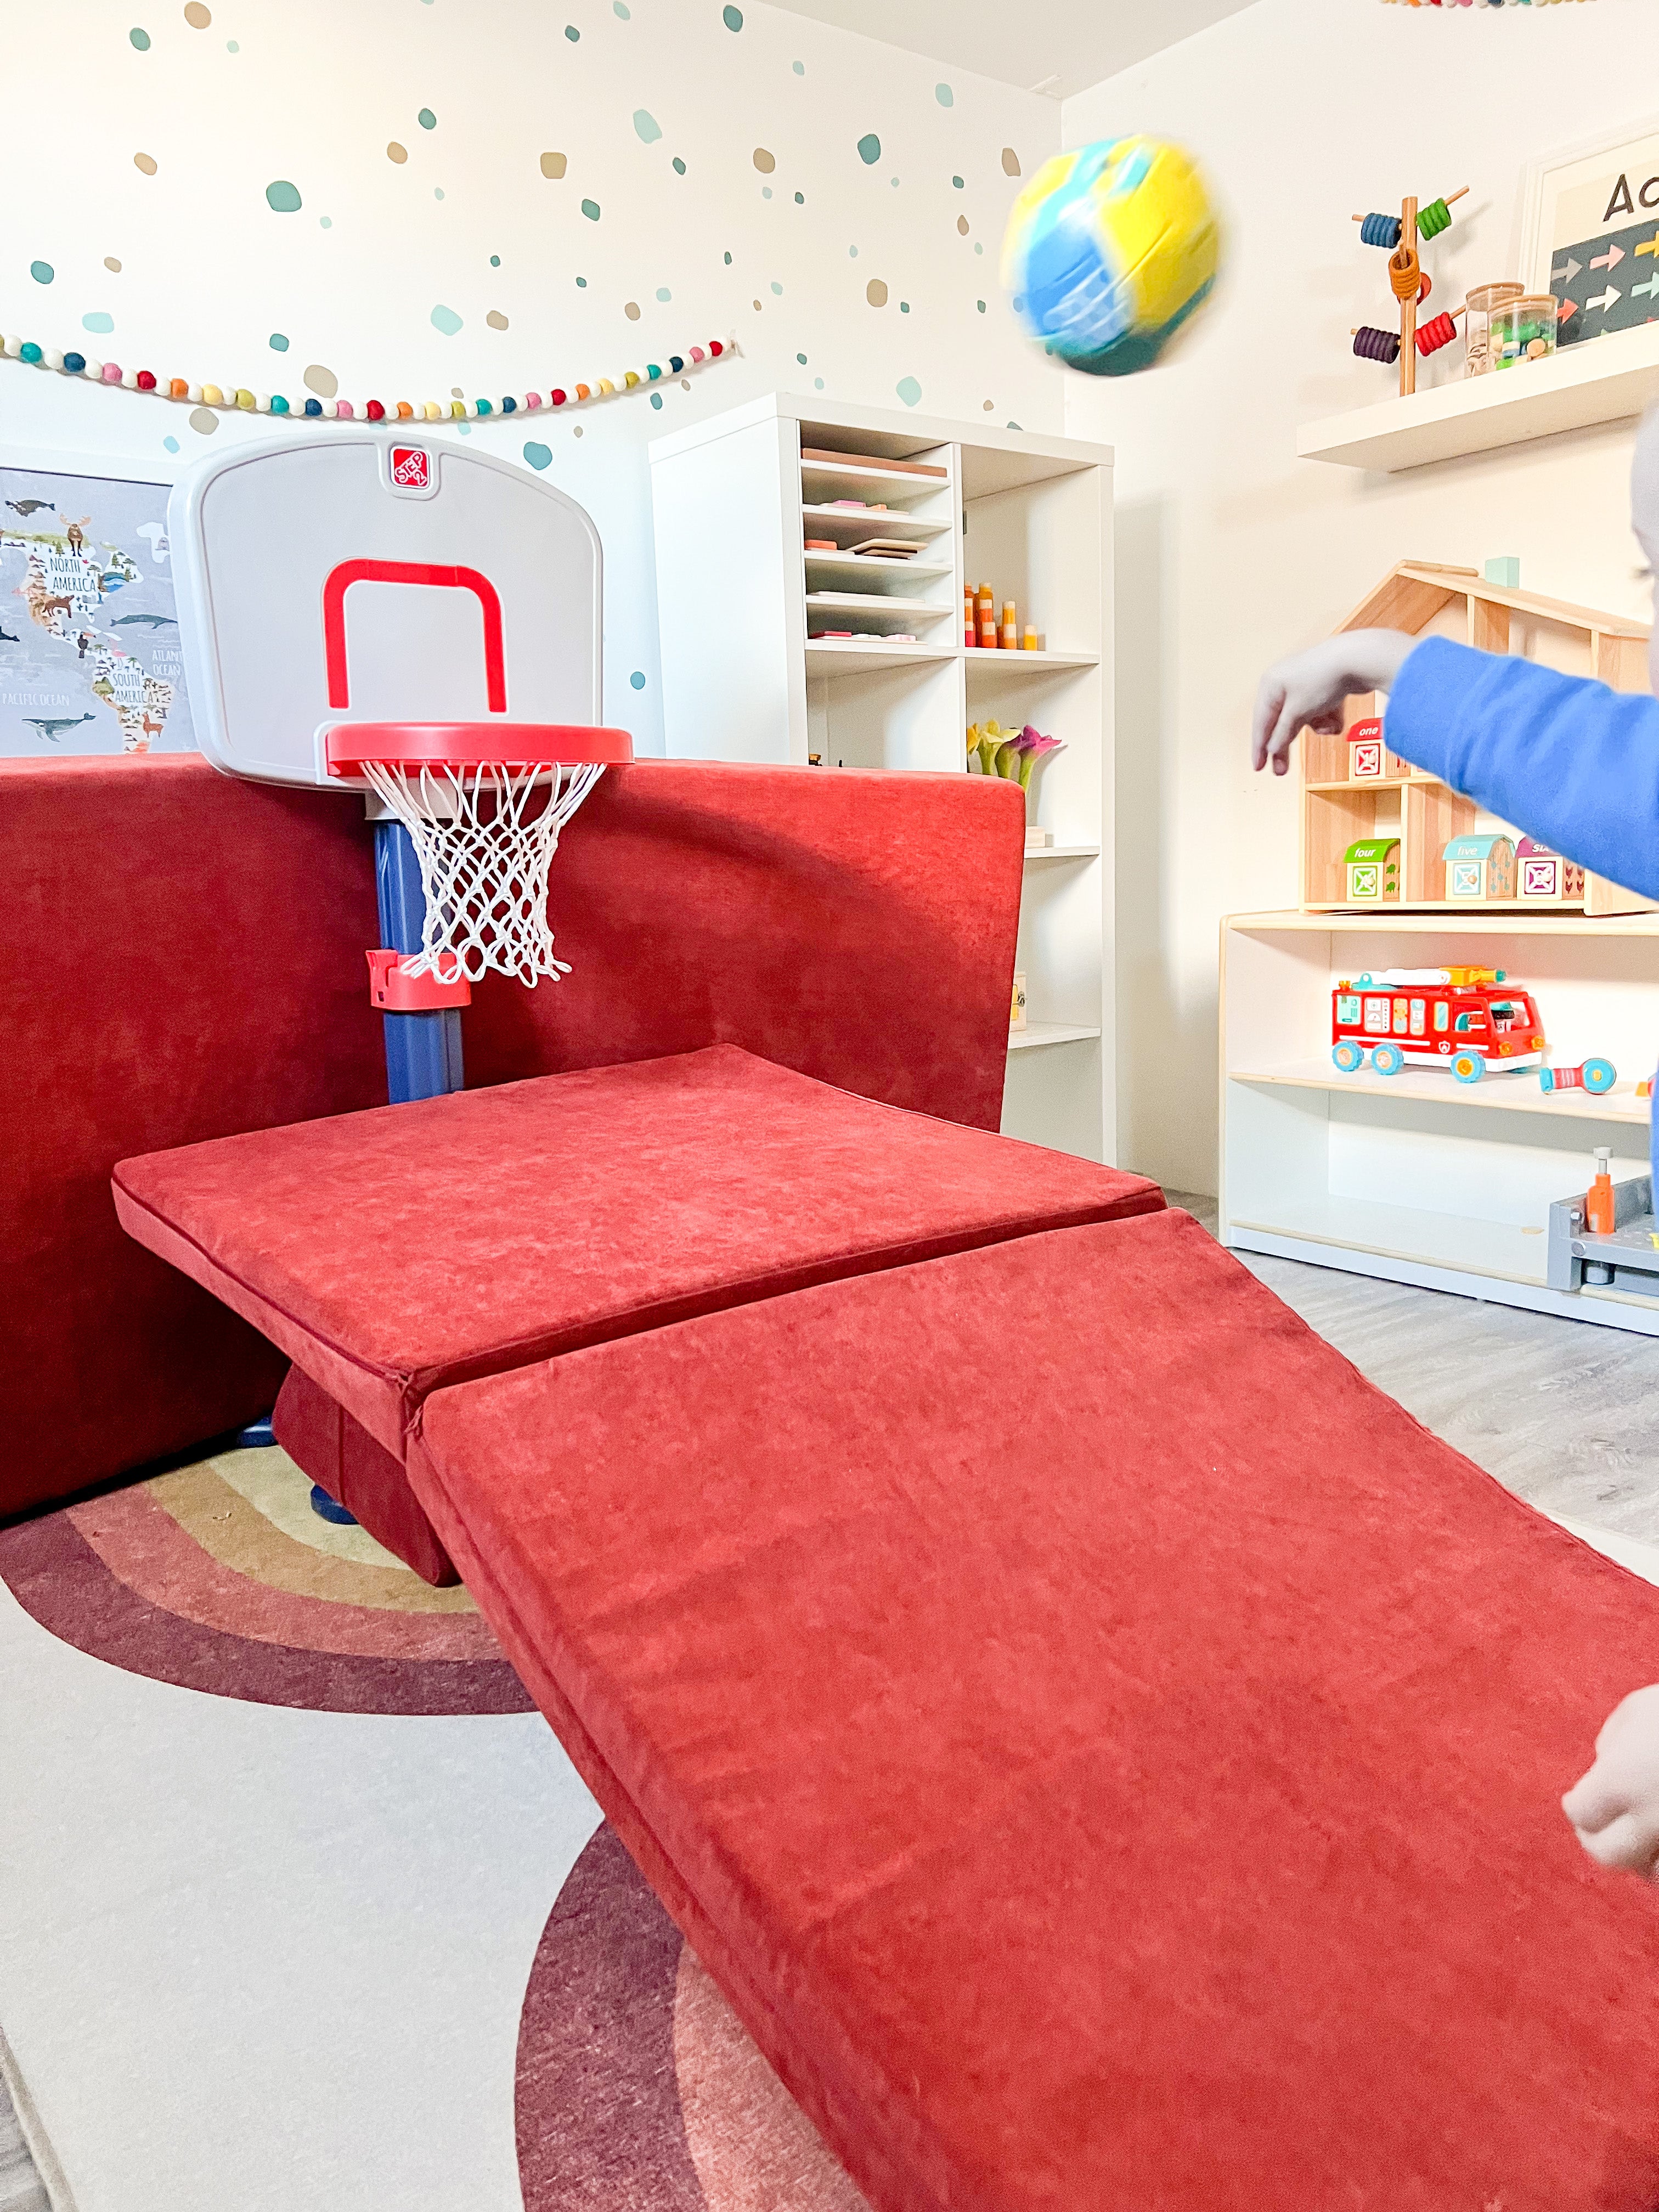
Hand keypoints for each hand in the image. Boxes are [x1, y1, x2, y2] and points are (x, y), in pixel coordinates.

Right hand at [1251, 630, 1417, 776]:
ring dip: (1315, 726)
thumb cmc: (1323, 678)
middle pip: (1281, 722)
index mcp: (1270, 684)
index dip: (1259, 748)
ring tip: (1328, 727)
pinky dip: (1327, 717)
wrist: (1358, 658)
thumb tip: (1272, 749)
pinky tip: (1336, 716)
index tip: (1259, 766)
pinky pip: (1320, 711)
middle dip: (1286, 744)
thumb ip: (1281, 734)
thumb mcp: (1297, 713)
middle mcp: (1284, 682)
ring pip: (1303, 718)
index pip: (1261, 723)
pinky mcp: (1324, 685)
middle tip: (1282, 768)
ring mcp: (1305, 683)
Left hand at [1563, 1683, 1658, 1876]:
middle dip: (1599, 1840)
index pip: (1582, 1814)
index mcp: (1624, 1781)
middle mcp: (1653, 1821)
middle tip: (1598, 1827)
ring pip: (1654, 1877)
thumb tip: (1605, 1764)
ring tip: (1643, 1838)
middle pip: (1609, 1855)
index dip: (1578, 1806)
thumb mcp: (1642, 1709)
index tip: (1578, 1800)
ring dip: (1644, 1860)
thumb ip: (1614, 1741)